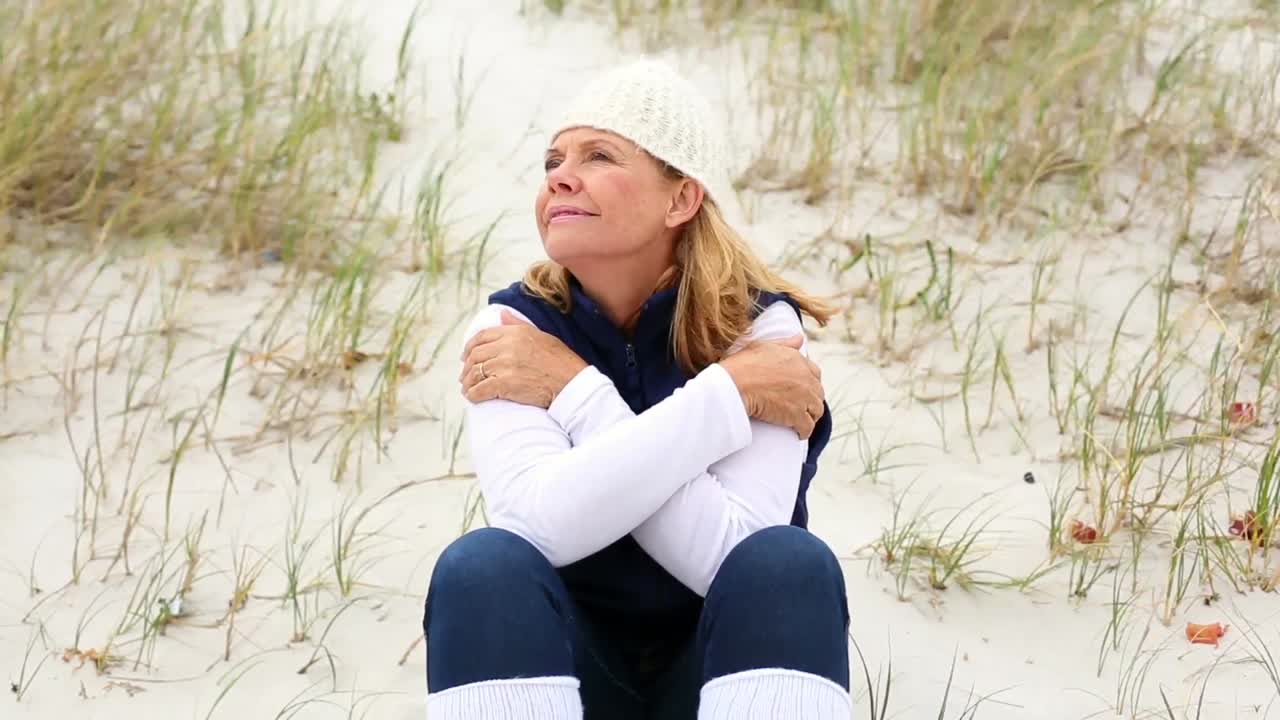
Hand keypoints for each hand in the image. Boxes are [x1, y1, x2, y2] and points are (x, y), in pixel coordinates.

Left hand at [460, 310, 588, 407]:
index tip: (466, 357)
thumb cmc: (561, 362)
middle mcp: (507, 345)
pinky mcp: (504, 384)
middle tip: (466, 377)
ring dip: (468, 383)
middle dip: (467, 368)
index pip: (482, 337)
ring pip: (475, 373)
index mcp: (514, 332)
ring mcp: (504, 364)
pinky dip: (473, 395)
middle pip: (475, 355)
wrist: (572, 383)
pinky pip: (480, 389)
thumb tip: (502, 314)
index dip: (470, 347)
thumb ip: (518, 325)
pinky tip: (473, 398)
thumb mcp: (541, 335)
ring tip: (468, 389)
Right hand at [719, 335, 824, 438]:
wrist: (735, 385)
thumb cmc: (743, 365)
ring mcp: (803, 397)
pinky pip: (808, 427)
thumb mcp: (763, 346)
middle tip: (800, 408)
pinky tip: (797, 433)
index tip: (801, 390)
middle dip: (811, 401)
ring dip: (810, 416)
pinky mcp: (797, 415)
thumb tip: (800, 339)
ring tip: (799, 422)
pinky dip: (804, 431)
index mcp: (798, 360)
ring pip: (816, 411)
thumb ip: (784, 343)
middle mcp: (805, 378)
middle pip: (818, 393)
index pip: (815, 373)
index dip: (809, 383)